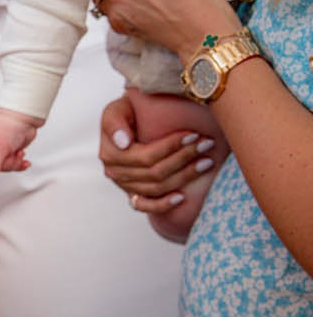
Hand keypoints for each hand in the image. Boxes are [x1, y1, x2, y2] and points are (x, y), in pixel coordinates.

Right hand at [0, 109, 38, 177]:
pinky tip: (25, 161)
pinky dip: (20, 163)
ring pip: (4, 166)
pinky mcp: (10, 151)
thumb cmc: (9, 125)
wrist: (25, 117)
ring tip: (19, 154)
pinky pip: (13, 163)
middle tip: (11, 156)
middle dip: (5, 164)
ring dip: (14, 163)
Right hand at [98, 94, 218, 210]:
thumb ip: (115, 122)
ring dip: (184, 176)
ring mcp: (124, 185)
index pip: (145, 156)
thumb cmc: (126, 111)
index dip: (171, 147)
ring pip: (157, 188)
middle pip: (155, 173)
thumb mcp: (116, 109)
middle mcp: (115, 172)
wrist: (129, 119)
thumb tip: (123, 143)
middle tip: (207, 144)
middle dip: (184, 158)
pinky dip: (162, 205)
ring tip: (206, 161)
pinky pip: (145, 206)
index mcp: (110, 153)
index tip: (193, 134)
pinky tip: (181, 197)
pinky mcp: (132, 194)